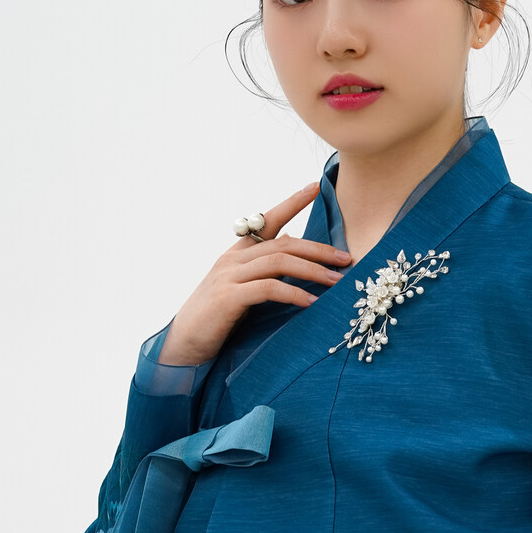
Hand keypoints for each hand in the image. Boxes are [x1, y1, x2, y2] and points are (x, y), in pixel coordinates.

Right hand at [158, 181, 352, 366]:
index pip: (267, 220)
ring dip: (313, 270)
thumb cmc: (217, 321)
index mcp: (237, 254)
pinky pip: (268, 289)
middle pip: (283, 243)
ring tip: (337, 282)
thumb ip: (263, 274)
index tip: (316, 187)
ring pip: (279, 262)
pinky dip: (293, 293)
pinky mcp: (229, 297)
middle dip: (318, 249)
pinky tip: (311, 302)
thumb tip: (294, 260)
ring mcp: (230, 276)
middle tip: (346, 258)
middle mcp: (233, 259)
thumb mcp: (242, 291)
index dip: (292, 202)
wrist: (185, 345)